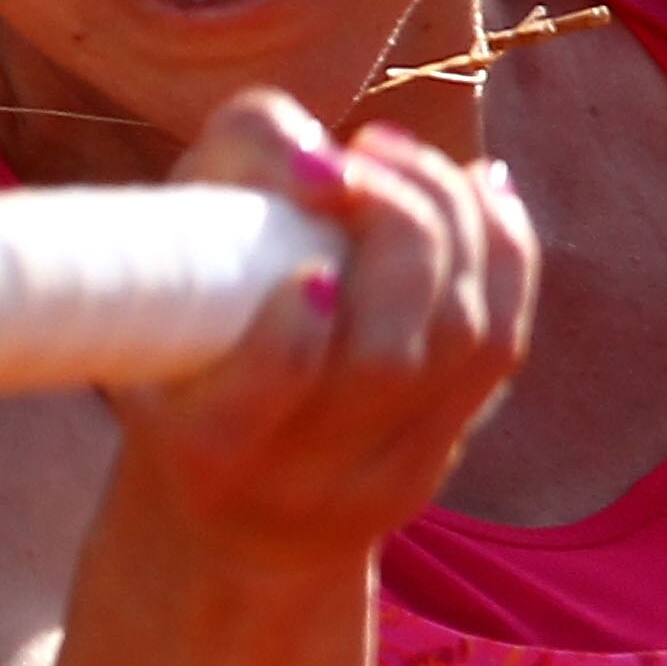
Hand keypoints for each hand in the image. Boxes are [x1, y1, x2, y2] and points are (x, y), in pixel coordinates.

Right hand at [110, 94, 536, 572]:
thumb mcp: (164, 261)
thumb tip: (329, 167)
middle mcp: (298, 479)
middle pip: (385, 359)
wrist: (231, 507)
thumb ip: (234, 175)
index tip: (308, 272)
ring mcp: (381, 477)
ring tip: (399, 158)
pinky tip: (476, 187)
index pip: (263, 402)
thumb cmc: (183, 339)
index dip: (292, 340)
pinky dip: (503, 248)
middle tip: (357, 160)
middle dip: (395, 231)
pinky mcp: (439, 455)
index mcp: (206, 447)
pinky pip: (502, 343)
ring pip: (463, 341)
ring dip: (452, 221)